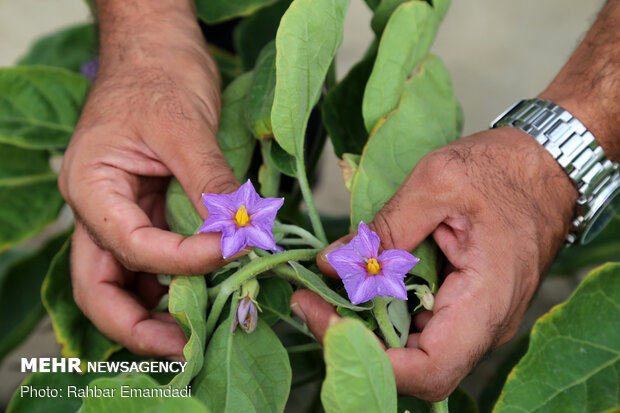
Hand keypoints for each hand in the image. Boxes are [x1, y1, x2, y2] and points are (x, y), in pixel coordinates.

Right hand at [58, 3, 238, 356]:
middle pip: (101, 286)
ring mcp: (121, 213)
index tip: (230, 253)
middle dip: (139, 324)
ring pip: (127, 280)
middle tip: (187, 345)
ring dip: (160, 310)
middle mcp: (99, 208)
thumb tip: (237, 234)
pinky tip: (207, 290)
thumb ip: (209, 183)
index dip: (181, 261)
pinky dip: (178, 280)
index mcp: (91, 187)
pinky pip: (156, 258)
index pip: (130, 245)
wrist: (157, 48)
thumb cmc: (160, 74)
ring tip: (201, 328)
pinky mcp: (148, 210)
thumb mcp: (185, 126)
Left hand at [291, 127, 577, 399]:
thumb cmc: (503, 169)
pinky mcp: (463, 306)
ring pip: (410, 350)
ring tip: (324, 291)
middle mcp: (483, 325)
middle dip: (354, 340)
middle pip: (411, 367)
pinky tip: (357, 283)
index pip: (427, 369)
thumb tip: (329, 264)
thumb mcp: (437, 182)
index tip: (321, 315)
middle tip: (310, 300)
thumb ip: (383, 227)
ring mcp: (473, 319)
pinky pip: (418, 326)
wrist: (547, 166)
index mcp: (486, 302)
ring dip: (363, 327)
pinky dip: (381, 311)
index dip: (366, 355)